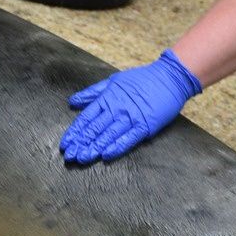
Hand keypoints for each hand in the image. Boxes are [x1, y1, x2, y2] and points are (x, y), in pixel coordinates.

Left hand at [61, 49, 202, 163]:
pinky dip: (117, 146)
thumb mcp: (113, 81)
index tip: (66, 144)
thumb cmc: (141, 79)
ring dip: (95, 147)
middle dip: (81, 143)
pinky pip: (129, 137)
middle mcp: (117, 108)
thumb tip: (72, 102)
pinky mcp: (146, 124)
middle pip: (95, 128)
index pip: (86, 118)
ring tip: (83, 158)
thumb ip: (93, 93)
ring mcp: (131, 117)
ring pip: (109, 134)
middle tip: (71, 156)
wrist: (169, 77)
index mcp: (107, 98)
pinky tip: (106, 155)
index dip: (75, 132)